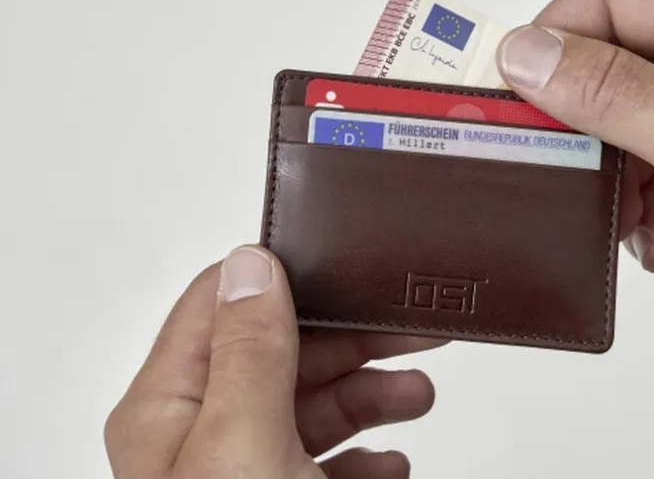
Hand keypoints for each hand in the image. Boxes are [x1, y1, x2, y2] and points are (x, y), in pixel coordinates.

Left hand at [105, 245, 445, 477]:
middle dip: (353, 338)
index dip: (288, 275)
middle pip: (285, 350)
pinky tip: (390, 460)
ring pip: (314, 404)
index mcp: (170, 409)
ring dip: (372, 393)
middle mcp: (202, 436)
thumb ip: (251, 354)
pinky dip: (368, 453)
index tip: (349, 263)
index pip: (222, 302)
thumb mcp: (242, 447)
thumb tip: (253, 263)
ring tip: (417, 394)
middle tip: (412, 328)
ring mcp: (243, 472)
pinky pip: (328, 460)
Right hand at [496, 0, 653, 415]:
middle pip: (616, 61)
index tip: (511, 93)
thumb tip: (530, 51)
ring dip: (616, 176)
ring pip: (630, 121)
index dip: (554, 40)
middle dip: (585, 124)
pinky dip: (646, 205)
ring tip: (628, 222)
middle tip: (562, 168)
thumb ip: (611, 91)